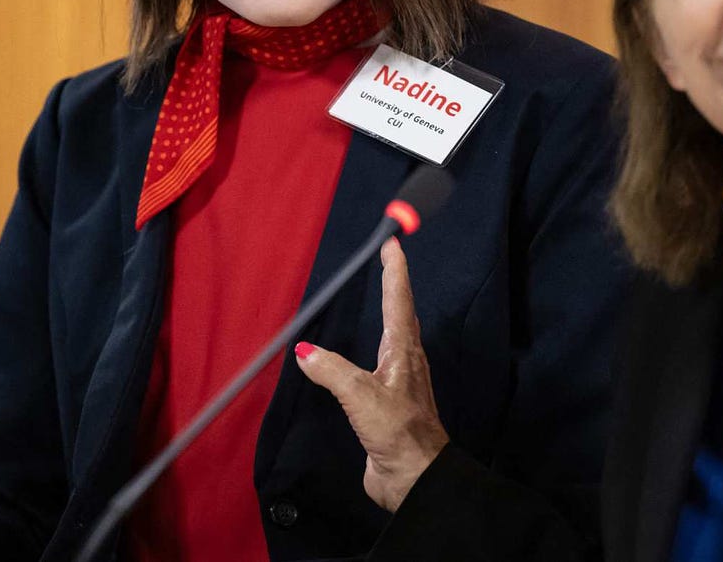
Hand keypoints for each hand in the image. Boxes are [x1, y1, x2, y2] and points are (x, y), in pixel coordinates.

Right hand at [295, 238, 449, 512]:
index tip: (392, 243)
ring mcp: (399, 384)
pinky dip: (372, 349)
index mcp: (403, 352)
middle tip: (387, 261)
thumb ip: (331, 370)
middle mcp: (405, 362)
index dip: (394, 271)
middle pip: (402, 315)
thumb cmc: (399, 433)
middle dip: (394, 287)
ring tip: (383, 299)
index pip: (398, 301)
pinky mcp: (389, 406)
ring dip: (390, 315)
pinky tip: (366, 357)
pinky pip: (378, 367)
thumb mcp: (360, 396)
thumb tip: (305, 351)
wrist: (417, 478)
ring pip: (396, 339)